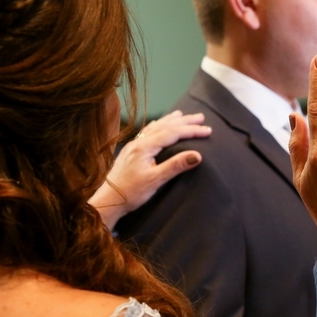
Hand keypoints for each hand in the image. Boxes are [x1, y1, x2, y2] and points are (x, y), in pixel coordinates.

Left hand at [89, 110, 211, 228]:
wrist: (108, 200)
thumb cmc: (131, 193)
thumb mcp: (156, 180)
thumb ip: (176, 165)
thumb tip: (198, 155)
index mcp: (145, 147)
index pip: (173, 133)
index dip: (192, 130)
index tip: (208, 130)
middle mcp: (138, 141)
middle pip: (165, 126)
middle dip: (185, 121)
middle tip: (201, 117)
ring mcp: (133, 145)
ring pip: (156, 126)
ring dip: (172, 120)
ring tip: (184, 115)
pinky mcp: (131, 151)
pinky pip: (148, 131)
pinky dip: (160, 125)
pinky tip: (161, 126)